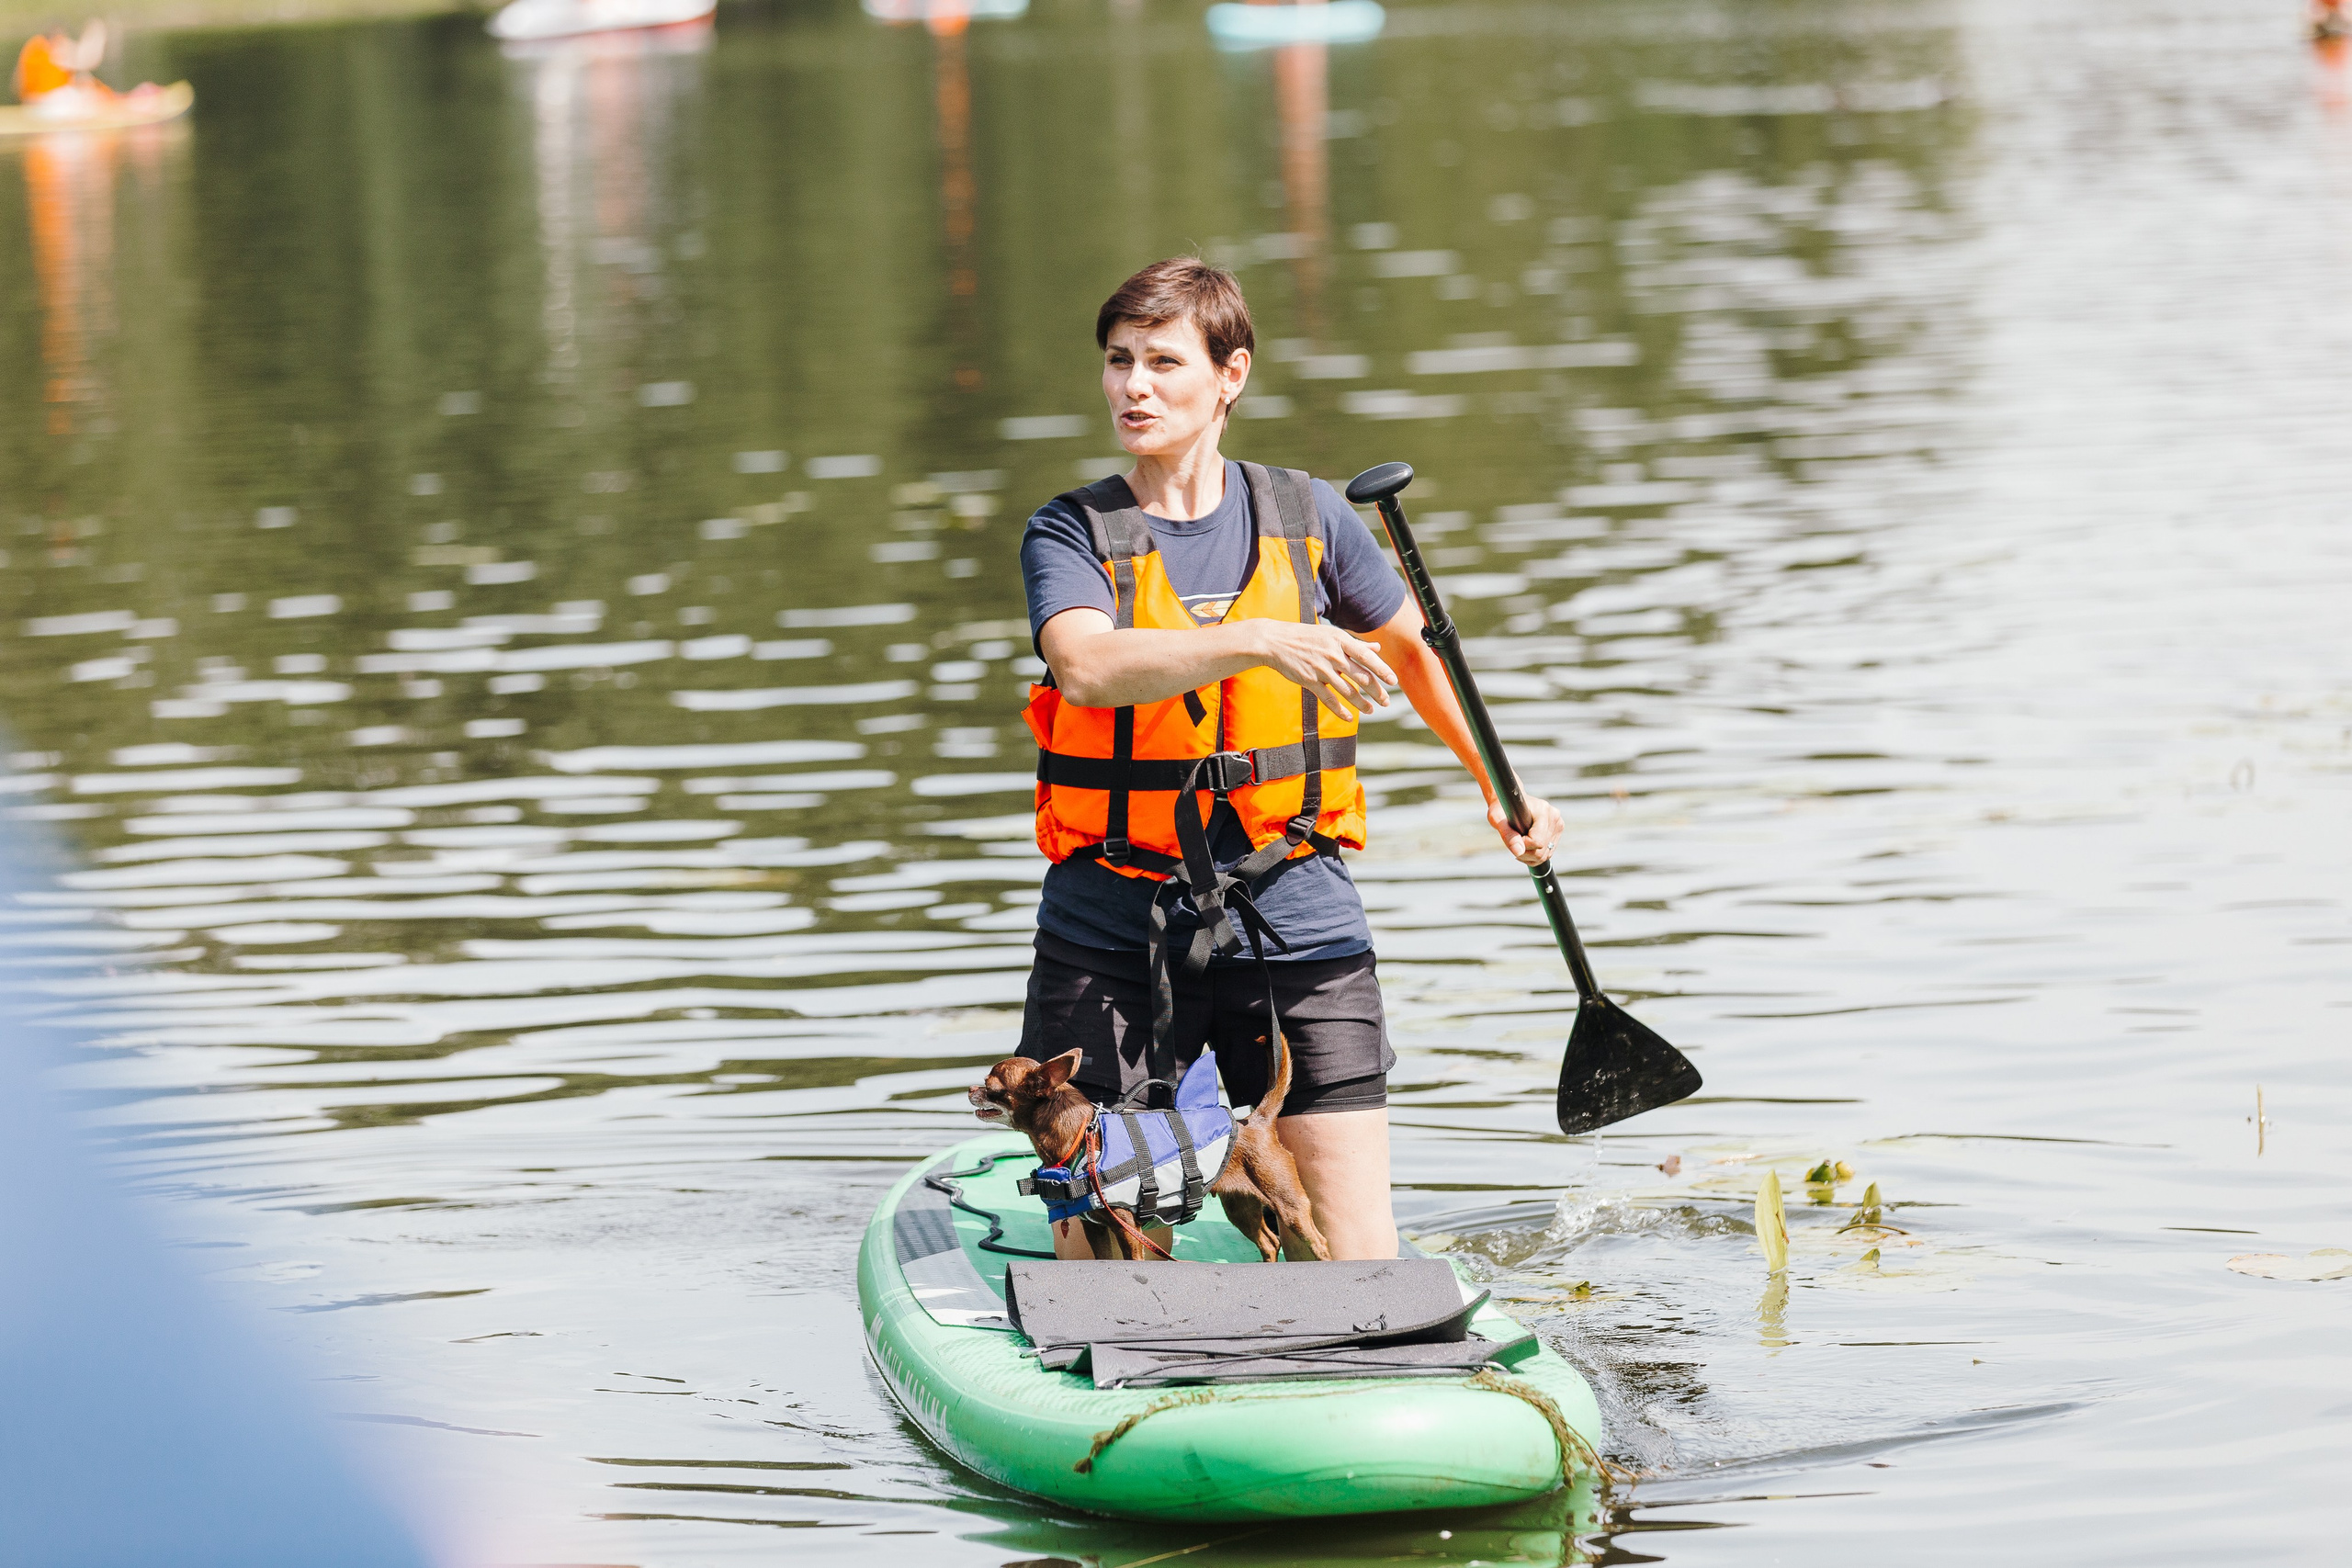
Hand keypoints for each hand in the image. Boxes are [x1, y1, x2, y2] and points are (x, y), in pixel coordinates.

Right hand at [1248, 622, 1395, 719]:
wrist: (1276, 641)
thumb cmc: (1307, 637)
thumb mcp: (1332, 635)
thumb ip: (1355, 645)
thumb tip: (1376, 650)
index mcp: (1341, 641)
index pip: (1367, 657)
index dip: (1382, 670)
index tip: (1393, 681)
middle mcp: (1333, 655)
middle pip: (1361, 677)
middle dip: (1376, 691)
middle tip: (1386, 702)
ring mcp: (1321, 669)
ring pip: (1347, 691)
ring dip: (1362, 703)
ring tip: (1371, 710)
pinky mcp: (1309, 681)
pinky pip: (1328, 699)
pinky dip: (1340, 710)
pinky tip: (1350, 717)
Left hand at [1488, 792, 1562, 865]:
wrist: (1511, 801)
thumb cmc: (1502, 808)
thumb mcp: (1498, 820)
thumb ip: (1508, 835)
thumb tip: (1519, 852)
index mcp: (1542, 810)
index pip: (1537, 841)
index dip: (1523, 845)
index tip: (1513, 837)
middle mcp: (1554, 816)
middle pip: (1542, 851)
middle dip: (1525, 853)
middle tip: (1513, 844)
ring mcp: (1558, 824)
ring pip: (1546, 855)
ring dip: (1530, 856)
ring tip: (1518, 845)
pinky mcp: (1558, 830)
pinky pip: (1548, 853)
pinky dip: (1535, 856)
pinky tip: (1526, 847)